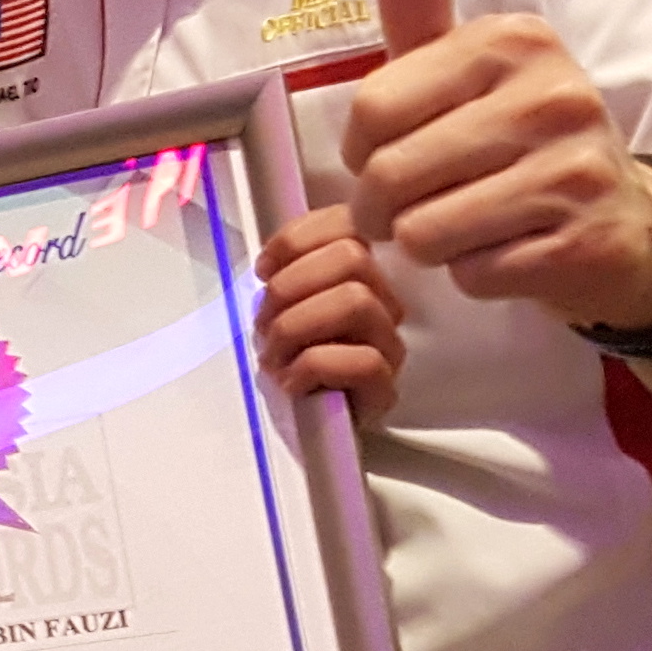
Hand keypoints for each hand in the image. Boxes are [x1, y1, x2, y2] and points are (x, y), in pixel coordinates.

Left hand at [255, 205, 404, 410]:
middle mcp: (381, 304)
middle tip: (263, 320)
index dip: (298, 239)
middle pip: (352, 258)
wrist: (297, 425)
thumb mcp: (275, 308)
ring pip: (356, 302)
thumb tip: (268, 261)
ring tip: (274, 354)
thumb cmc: (285, 363)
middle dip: (290, 286)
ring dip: (296, 326)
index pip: (348, 225)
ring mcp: (388, 346)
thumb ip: (281, 273)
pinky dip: (312, 367)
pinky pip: (362, 361)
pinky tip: (293, 380)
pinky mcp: (385, 389)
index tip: (265, 267)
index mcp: (357, 276)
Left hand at [339, 0, 651, 333]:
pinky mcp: (586, 244)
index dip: (359, 149)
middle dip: (383, 208)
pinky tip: (506, 249)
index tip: (388, 153)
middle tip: (412, 207)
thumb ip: (419, 4)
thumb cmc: (517, 138)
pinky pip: (472, 274)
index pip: (370, 109)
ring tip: (463, 223)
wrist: (625, 220)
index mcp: (514, 42)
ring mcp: (577, 172)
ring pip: (425, 232)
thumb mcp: (463, 66)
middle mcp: (554, 96)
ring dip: (427, 242)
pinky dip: (472, 274)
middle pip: (390, 176)